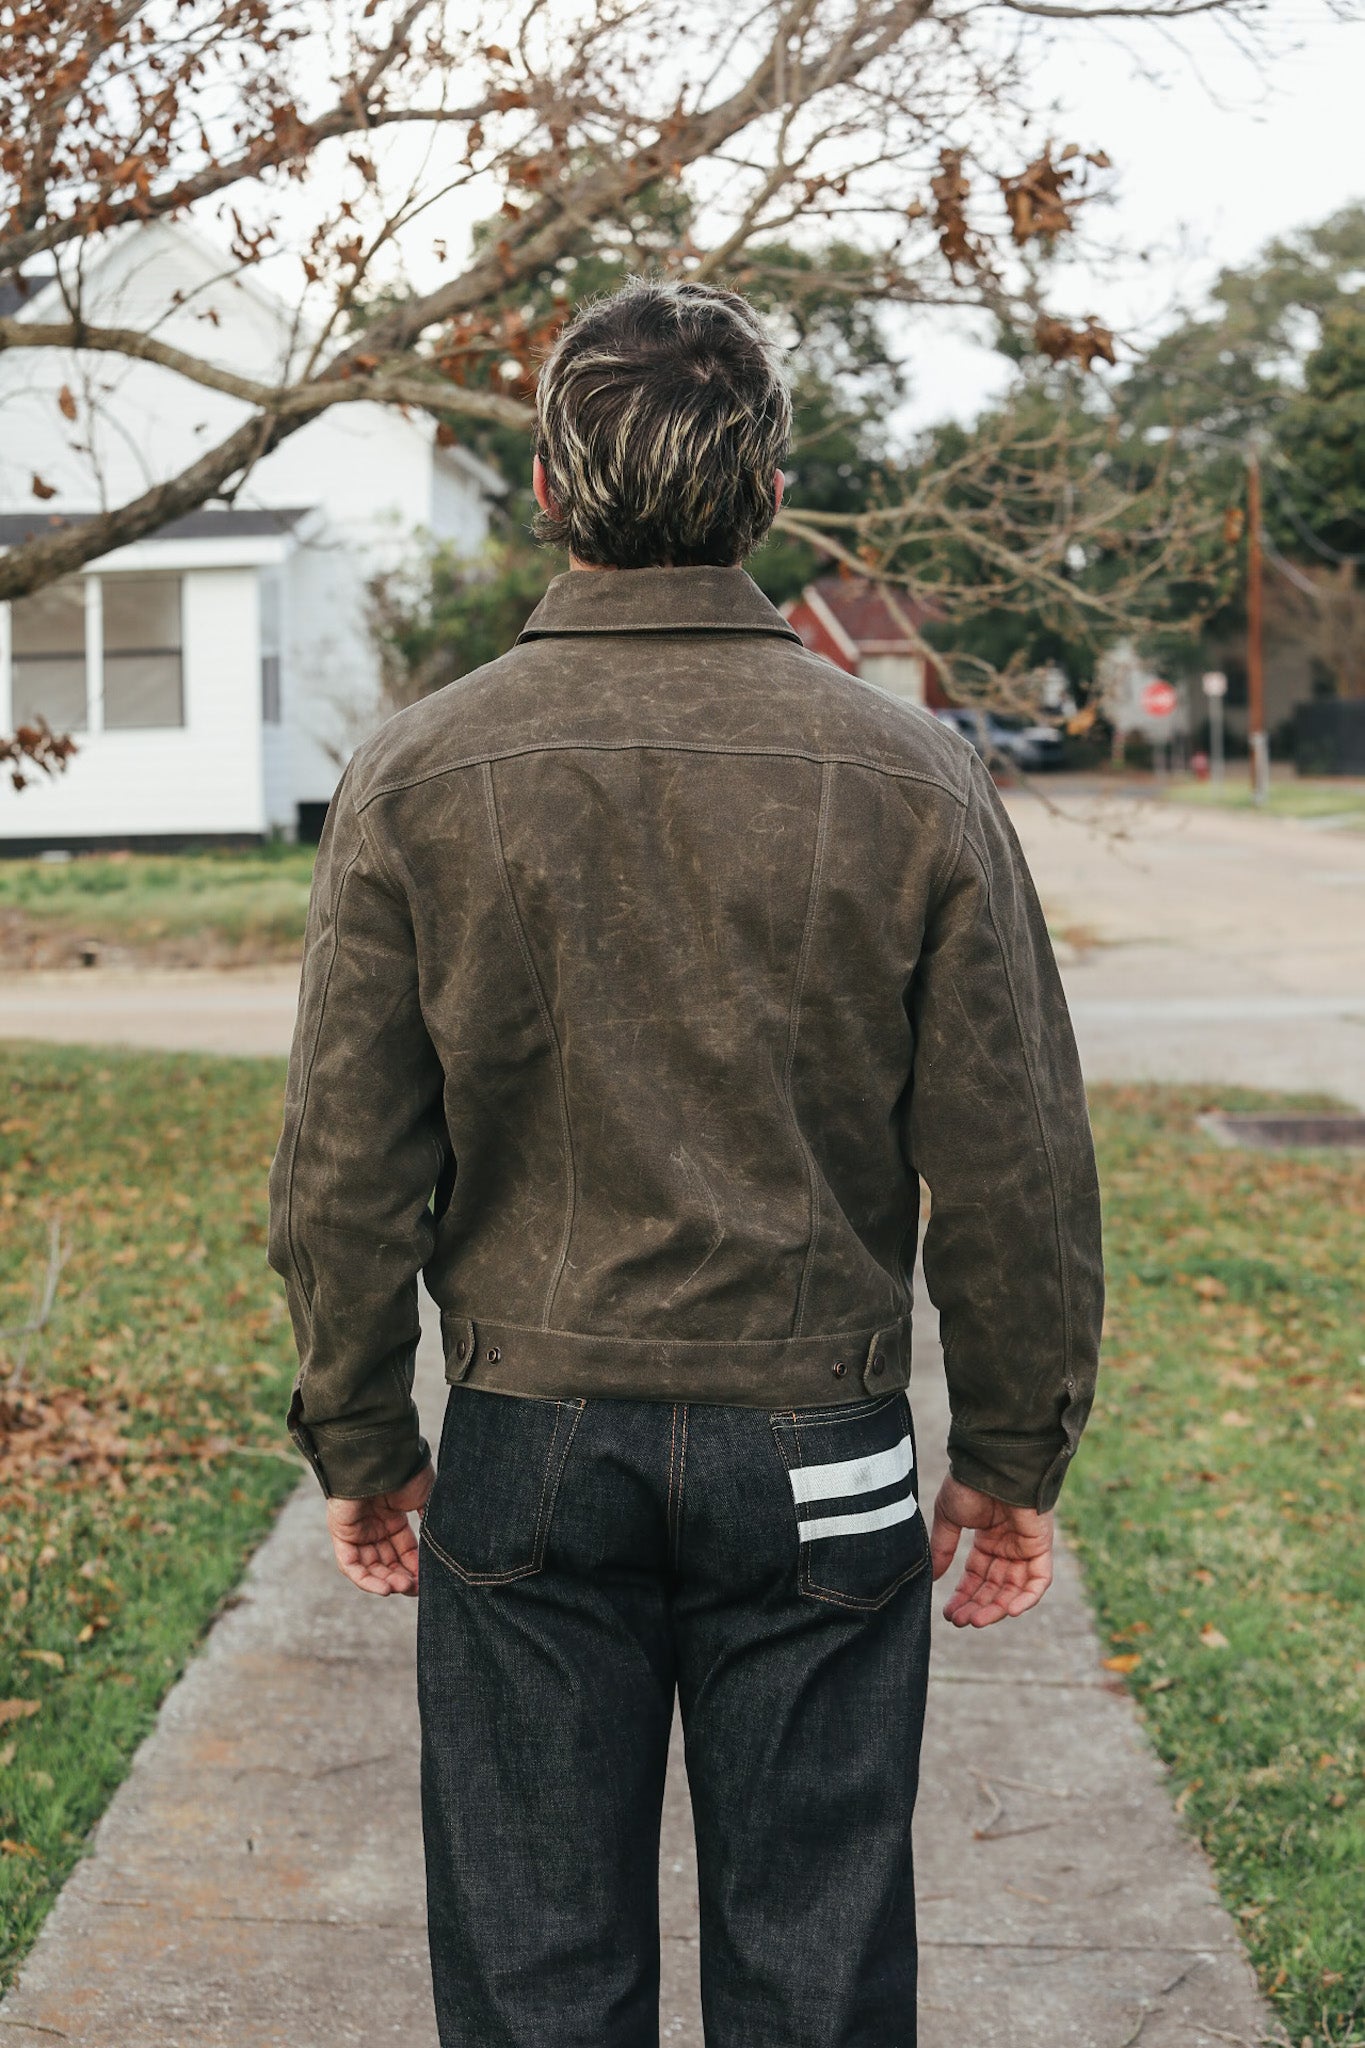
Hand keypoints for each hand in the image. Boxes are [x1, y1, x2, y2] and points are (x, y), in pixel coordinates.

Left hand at [325, 1462, 433, 1597]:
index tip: (428, 1580)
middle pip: (387, 1561)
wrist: (383, 1457)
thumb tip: (441, 1545)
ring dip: (386, 1581)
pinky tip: (386, 1588)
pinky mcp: (341, 1533)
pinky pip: (351, 1564)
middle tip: (416, 1588)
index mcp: (393, 1516)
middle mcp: (374, 1525)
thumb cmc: (405, 1472)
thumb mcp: (425, 1498)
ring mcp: (357, 1530)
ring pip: (370, 1566)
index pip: (404, 1549)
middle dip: (402, 1576)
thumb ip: (430, 1521)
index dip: (415, 1566)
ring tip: (403, 1587)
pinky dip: (366, 1580)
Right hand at [929, 1474, 1053, 1628]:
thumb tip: (932, 1578)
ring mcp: (1025, 1546)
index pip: (977, 1576)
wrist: (990, 1465)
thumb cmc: (968, 1484)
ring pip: (1015, 1588)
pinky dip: (1027, 1598)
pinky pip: (1039, 1580)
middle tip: (960, 1621)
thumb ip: (944, 1548)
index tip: (949, 1613)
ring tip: (976, 1620)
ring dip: (997, 1607)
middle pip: (995, 1587)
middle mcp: (1008, 1545)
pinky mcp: (1041, 1545)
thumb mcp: (949, 1519)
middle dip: (978, 1606)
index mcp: (987, 1538)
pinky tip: (1007, 1611)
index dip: (964, 1596)